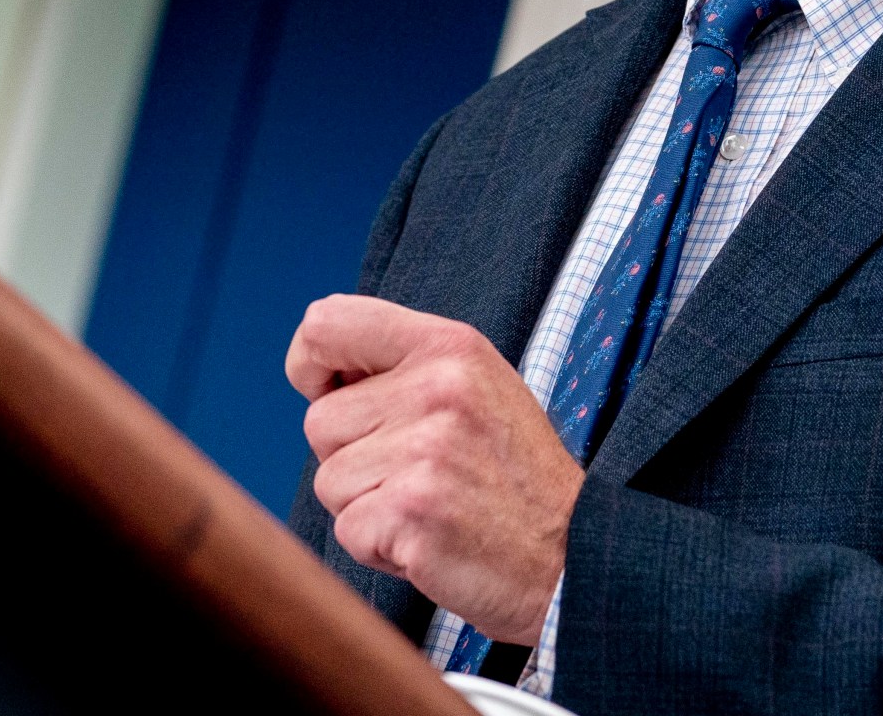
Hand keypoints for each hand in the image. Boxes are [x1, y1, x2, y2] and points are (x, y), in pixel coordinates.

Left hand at [286, 294, 581, 642]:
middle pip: (320, 421)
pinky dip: (378, 548)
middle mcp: (437, 388)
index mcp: (450, 347)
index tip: (327, 393)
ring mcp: (425, 449)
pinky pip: (348, 530)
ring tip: (432, 507)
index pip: (328, 323)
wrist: (573, 558)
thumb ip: (407, 368)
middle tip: (422, 476)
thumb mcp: (478, 389)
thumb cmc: (516, 479)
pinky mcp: (412, 510)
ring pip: (330, 481)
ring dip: (367, 507)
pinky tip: (431, 540)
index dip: (309, 363)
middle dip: (354, 459)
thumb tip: (319, 368)